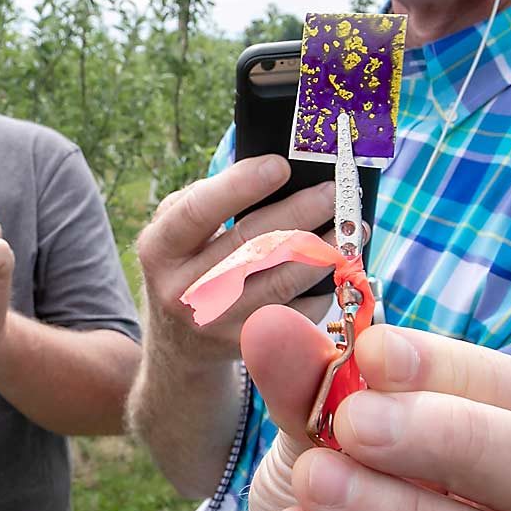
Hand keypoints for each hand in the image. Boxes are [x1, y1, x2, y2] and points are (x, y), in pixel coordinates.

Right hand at [134, 156, 337, 362]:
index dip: (240, 186)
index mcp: (158, 249)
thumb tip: (272, 172)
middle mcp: (182, 290)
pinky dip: (321, 288)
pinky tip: (334, 268)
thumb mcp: (175, 230)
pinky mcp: (245, 345)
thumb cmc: (187, 265)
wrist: (179, 343)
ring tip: (351, 227)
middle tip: (334, 192)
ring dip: (324, 251)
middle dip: (300, 213)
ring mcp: (214, 323)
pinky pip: (296, 313)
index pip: (198, 211)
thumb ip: (209, 198)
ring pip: (282, 282)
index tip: (280, 165)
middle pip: (251, 245)